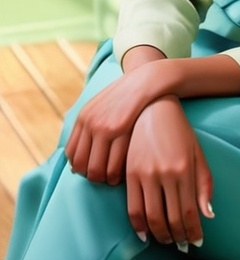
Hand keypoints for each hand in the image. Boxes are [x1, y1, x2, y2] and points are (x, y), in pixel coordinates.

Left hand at [65, 66, 158, 184]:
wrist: (148, 79)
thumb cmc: (130, 96)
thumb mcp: (104, 106)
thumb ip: (92, 125)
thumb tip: (83, 152)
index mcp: (83, 118)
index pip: (71, 154)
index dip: (80, 167)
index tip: (94, 170)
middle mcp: (88, 123)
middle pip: (80, 165)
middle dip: (92, 176)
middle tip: (105, 179)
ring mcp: (102, 127)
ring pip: (96, 169)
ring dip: (104, 179)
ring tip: (114, 180)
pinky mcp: (118, 130)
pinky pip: (113, 164)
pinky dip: (117, 174)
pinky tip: (124, 174)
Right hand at [126, 95, 213, 246]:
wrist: (153, 110)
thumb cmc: (180, 133)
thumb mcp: (198, 154)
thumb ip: (204, 185)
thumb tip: (207, 215)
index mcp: (184, 169)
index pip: (189, 212)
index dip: (193, 231)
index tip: (197, 242)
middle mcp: (164, 174)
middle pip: (170, 218)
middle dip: (178, 237)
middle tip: (183, 246)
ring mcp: (144, 175)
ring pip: (151, 217)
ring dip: (160, 235)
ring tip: (168, 241)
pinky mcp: (129, 174)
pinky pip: (132, 208)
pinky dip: (139, 226)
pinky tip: (146, 234)